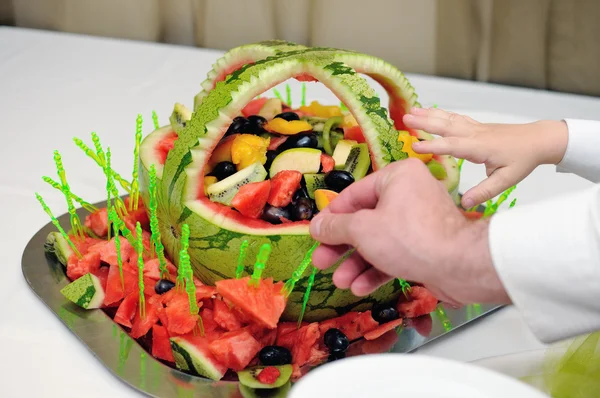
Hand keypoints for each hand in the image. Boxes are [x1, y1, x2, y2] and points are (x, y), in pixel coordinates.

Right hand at [309, 158, 510, 305]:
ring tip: (341, 281)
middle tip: (321, 262)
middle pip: (365, 220)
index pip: (353, 195)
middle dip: (342, 246)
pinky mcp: (426, 246)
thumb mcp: (362, 229)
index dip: (330, 217)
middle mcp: (409, 194)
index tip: (315, 235)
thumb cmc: (410, 237)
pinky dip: (377, 269)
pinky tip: (360, 288)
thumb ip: (335, 227)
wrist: (461, 266)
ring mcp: (419, 221)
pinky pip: (395, 254)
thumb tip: (315, 225)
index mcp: (396, 176)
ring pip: (378, 241)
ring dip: (357, 263)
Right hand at [403, 107, 568, 207]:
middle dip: (424, 122)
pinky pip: (454, 117)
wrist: (538, 140)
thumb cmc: (523, 159)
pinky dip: (439, 113)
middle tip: (404, 119)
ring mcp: (474, 127)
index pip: (452, 146)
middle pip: (446, 126)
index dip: (433, 146)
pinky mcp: (475, 126)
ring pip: (448, 119)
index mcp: (480, 147)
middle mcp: (474, 134)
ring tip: (409, 111)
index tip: (414, 147)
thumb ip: (485, 191)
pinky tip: (428, 111)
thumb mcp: (506, 180)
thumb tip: (465, 202)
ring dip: (428, 114)